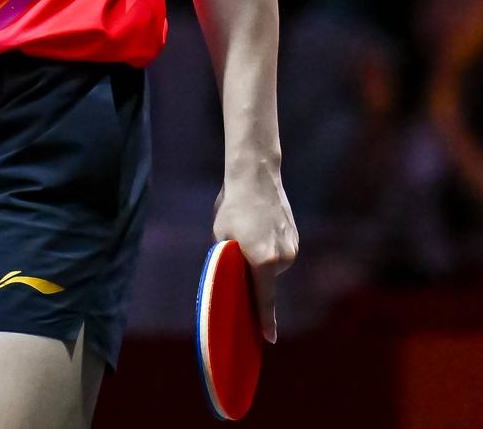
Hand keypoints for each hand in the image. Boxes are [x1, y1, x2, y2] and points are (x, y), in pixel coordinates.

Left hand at [213, 173, 298, 343]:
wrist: (255, 177)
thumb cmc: (232, 207)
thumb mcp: (221, 237)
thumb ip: (229, 263)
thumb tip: (232, 281)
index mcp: (262, 261)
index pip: (264, 300)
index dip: (265, 320)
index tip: (269, 339)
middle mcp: (283, 258)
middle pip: (266, 280)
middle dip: (253, 275)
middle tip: (238, 253)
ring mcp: (292, 247)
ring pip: (273, 265)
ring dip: (261, 258)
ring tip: (249, 232)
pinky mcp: (295, 237)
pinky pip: (280, 252)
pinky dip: (269, 247)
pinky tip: (260, 227)